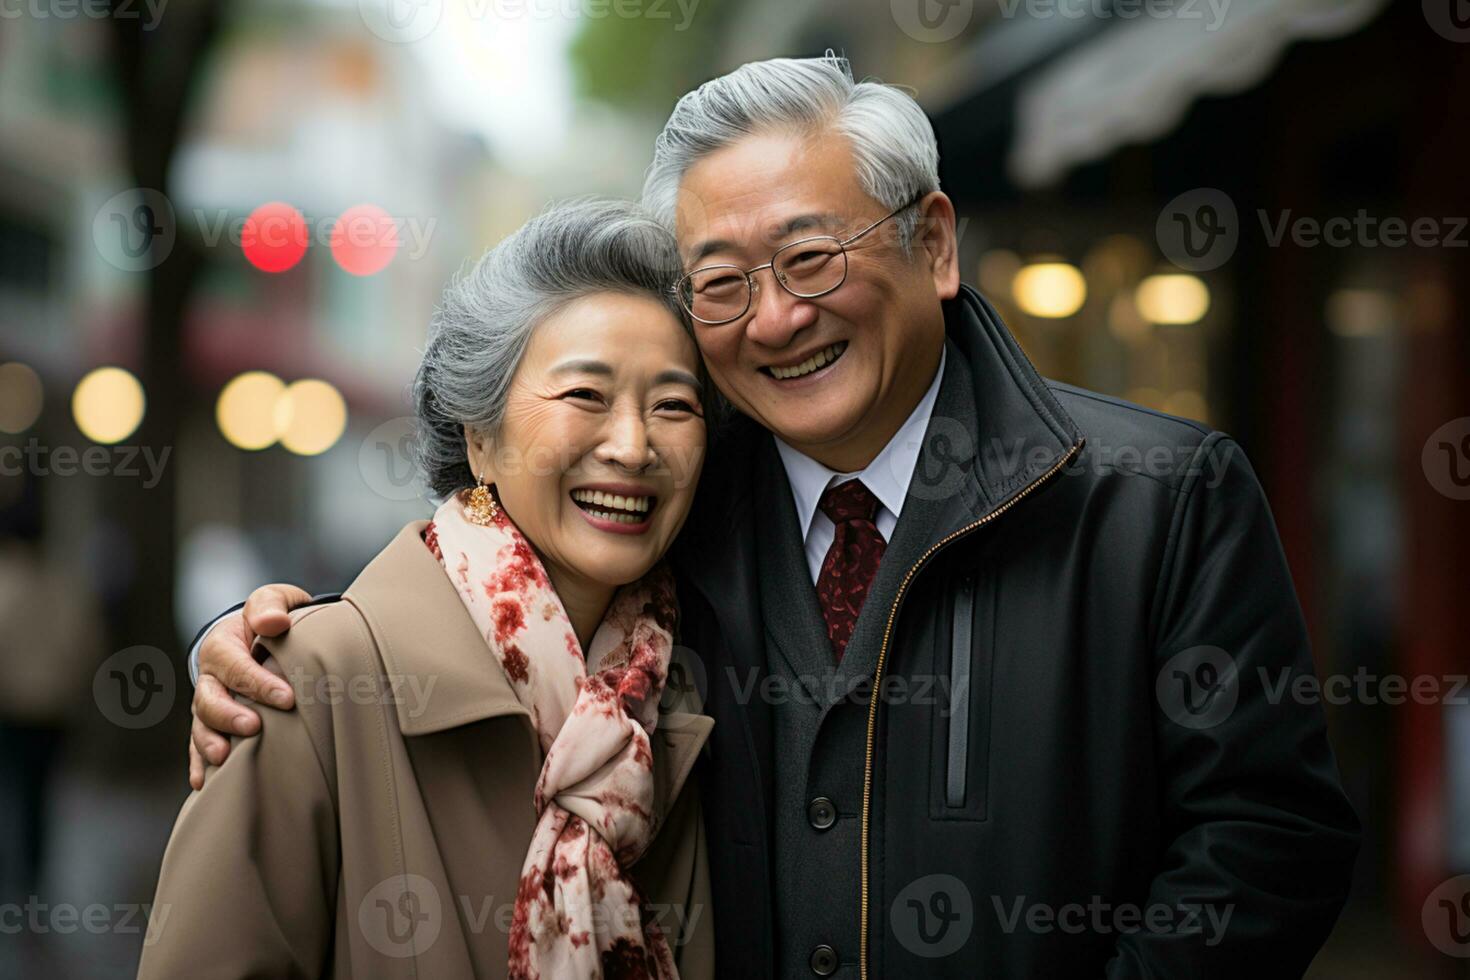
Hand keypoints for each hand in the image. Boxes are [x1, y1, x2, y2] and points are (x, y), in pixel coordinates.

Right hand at [188, 584, 313, 788]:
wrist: (261, 637)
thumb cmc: (271, 618)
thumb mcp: (274, 600)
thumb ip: (270, 605)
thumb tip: (272, 622)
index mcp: (222, 647)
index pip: (235, 667)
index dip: (258, 683)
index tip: (287, 698)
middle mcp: (210, 678)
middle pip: (208, 700)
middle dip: (228, 715)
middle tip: (253, 727)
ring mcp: (209, 704)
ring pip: (201, 726)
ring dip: (210, 742)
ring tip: (224, 757)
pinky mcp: (213, 724)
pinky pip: (199, 746)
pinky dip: (200, 763)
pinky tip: (205, 782)